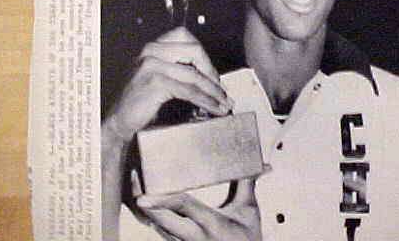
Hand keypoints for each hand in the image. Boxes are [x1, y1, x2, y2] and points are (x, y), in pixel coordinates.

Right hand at [105, 26, 233, 142]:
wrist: (119, 122)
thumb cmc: (141, 102)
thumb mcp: (159, 76)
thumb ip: (178, 68)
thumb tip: (212, 76)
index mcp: (153, 46)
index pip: (185, 36)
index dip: (203, 54)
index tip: (213, 74)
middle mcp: (151, 50)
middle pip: (194, 50)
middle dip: (212, 71)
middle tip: (222, 90)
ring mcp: (152, 65)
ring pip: (194, 74)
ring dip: (213, 91)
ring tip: (224, 104)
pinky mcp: (155, 82)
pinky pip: (188, 90)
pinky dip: (205, 100)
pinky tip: (214, 108)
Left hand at [132, 171, 261, 240]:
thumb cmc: (246, 240)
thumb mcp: (249, 211)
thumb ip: (247, 185)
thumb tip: (262, 165)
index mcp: (210, 224)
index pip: (183, 208)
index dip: (162, 200)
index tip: (143, 196)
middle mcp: (192, 237)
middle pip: (158, 219)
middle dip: (143, 200)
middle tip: (136, 176)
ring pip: (155, 226)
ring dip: (145, 207)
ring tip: (138, 182)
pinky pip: (159, 230)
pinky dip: (151, 215)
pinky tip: (147, 200)